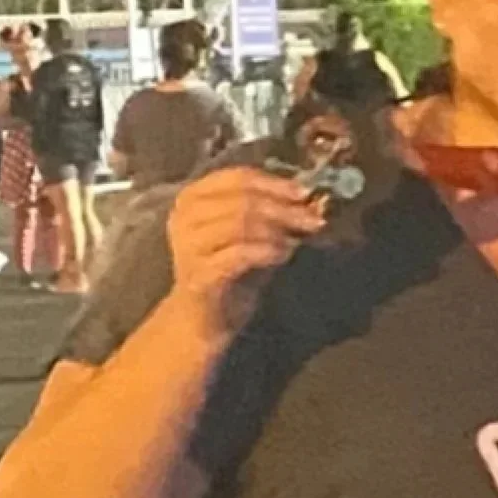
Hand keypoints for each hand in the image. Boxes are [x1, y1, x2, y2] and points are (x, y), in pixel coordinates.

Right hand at [167, 165, 327, 335]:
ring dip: (277, 229)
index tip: (305, 193)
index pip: (237, 177)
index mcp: (192, 198)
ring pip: (240, 223)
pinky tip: (283, 255)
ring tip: (298, 239)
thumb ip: (273, 214)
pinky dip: (267, 251)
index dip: (274, 184)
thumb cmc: (229, 273)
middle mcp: (184, 217)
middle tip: (313, 219)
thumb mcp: (252, 235)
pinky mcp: (199, 274)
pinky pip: (239, 253)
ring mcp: (187, 246)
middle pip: (242, 200)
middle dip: (283, 208)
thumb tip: (311, 199)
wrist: (204, 320)